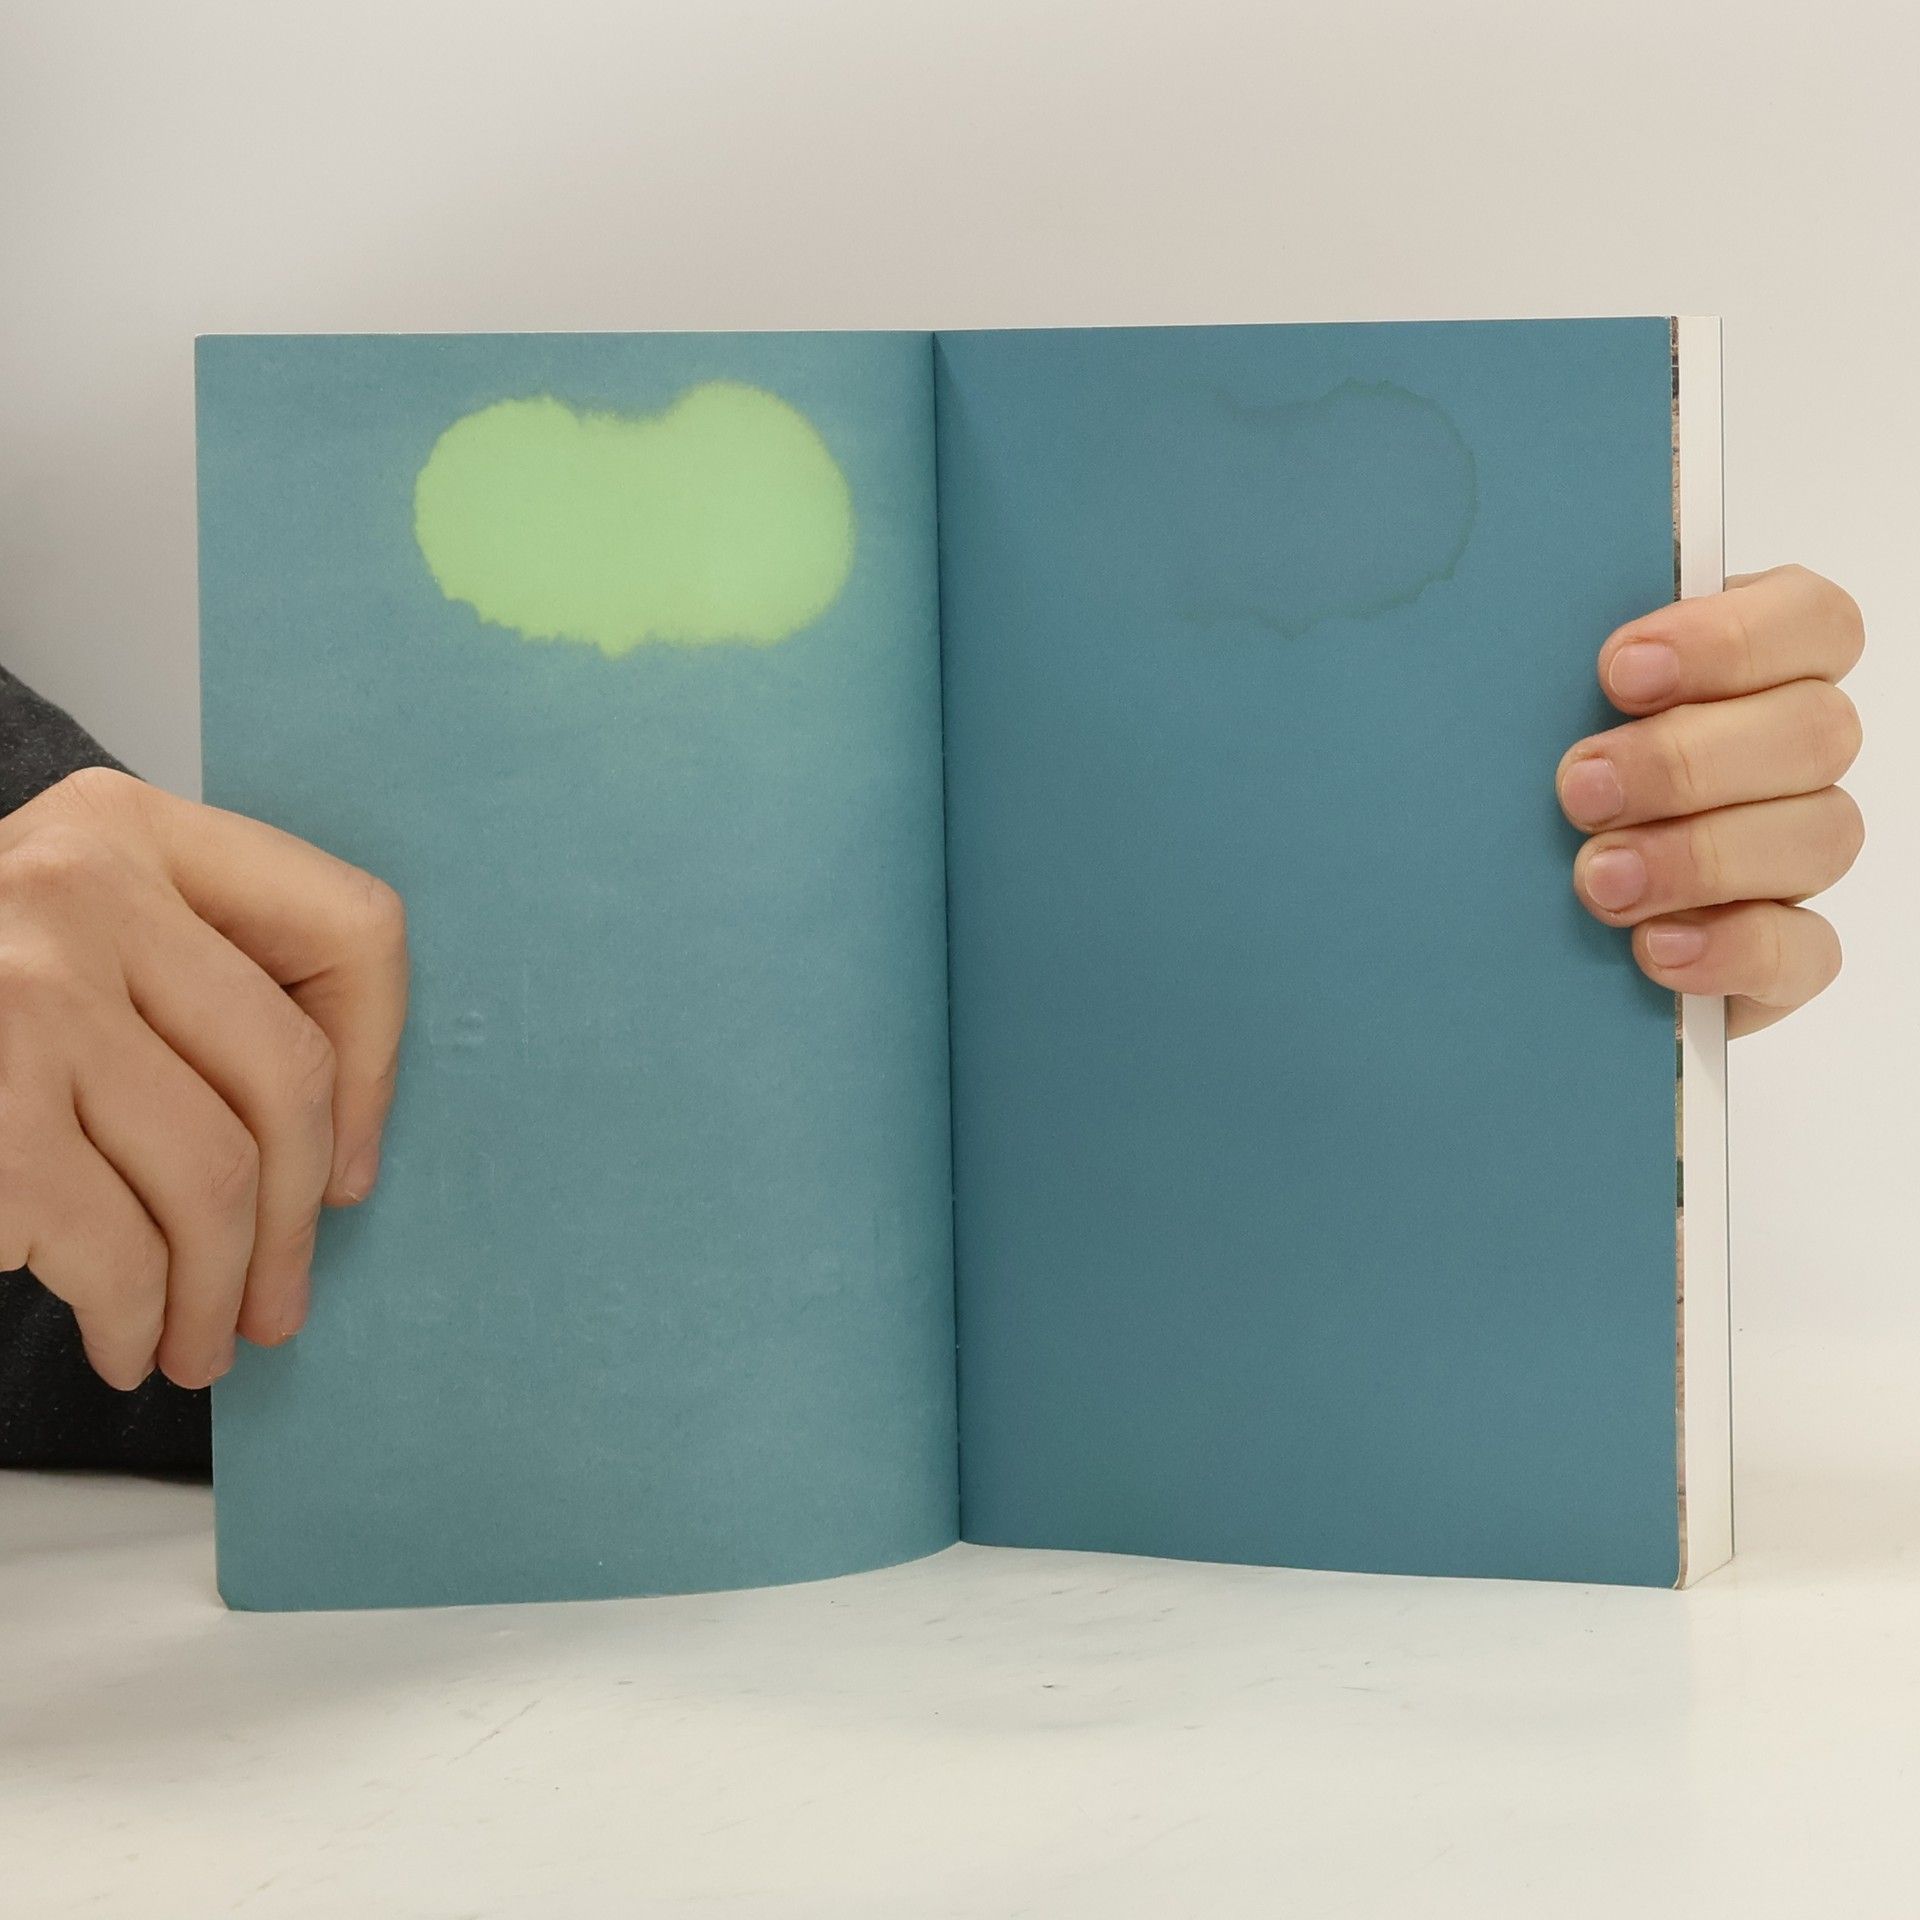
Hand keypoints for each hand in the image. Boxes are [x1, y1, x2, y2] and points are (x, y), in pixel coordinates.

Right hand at [0, 768, 407, 1388]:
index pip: (352, 927)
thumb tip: (336, 1165)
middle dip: (294, 1225)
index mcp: (130, 827)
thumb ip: (191, 986)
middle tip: (278, 1308)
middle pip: (287, 1075)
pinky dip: (132, 1316)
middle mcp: (78, 885)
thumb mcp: (67, 939)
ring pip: (211, 1174)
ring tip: (197, 1346)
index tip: (348, 1167)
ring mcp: (21, 993)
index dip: (380, 1067)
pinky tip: (121, 1341)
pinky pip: (115, 1245)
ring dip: (216, 1293)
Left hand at [1558, 564, 1863, 1036]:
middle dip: (1686, 761)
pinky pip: (1805, 951)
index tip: (1617, 674)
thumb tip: (1521, 612)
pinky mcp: (1784, 950)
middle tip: (1580, 790)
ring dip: (1702, 855)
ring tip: (1597, 879)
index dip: (1730, 640)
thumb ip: (1550, 664)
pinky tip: (1654, 948)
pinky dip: (1732, 949)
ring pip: (1823, 834)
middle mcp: (1791, 752)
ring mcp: (1798, 852)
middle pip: (1819, 730)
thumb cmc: (1515, 782)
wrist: (1487, 910)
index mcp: (1750, 666)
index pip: (1812, 619)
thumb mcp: (1521, 711)